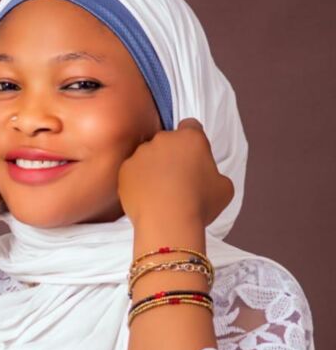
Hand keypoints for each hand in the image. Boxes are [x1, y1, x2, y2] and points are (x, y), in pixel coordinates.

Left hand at [117, 118, 234, 227]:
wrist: (167, 222)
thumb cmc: (199, 204)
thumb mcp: (224, 188)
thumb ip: (215, 175)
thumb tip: (209, 179)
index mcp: (191, 138)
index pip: (191, 126)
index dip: (192, 140)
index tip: (192, 155)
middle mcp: (164, 139)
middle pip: (167, 141)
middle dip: (171, 154)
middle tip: (176, 178)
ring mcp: (141, 153)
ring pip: (147, 156)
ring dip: (152, 167)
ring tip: (158, 191)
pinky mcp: (125, 169)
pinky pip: (132, 171)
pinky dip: (136, 181)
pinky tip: (145, 197)